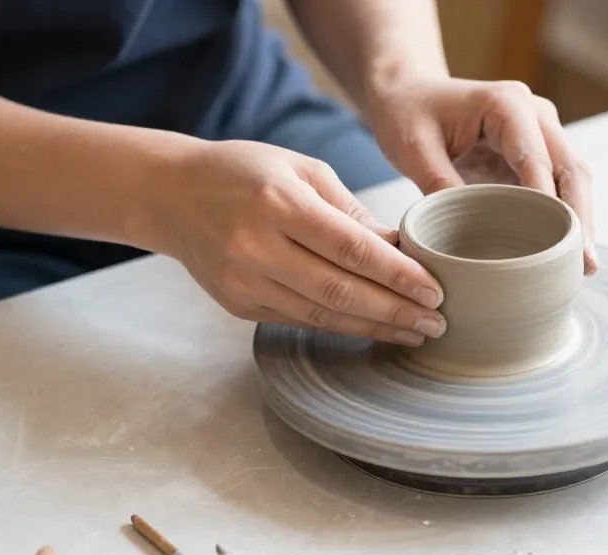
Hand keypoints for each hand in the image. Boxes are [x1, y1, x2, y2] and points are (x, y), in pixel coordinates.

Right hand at [144, 140, 445, 344]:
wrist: (170, 194)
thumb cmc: (244, 172)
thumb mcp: (300, 168)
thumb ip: (349, 210)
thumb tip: (400, 248)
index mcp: (278, 202)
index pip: (351, 248)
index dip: (397, 274)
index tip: (435, 289)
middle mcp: (256, 247)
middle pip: (340, 291)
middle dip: (396, 311)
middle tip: (437, 322)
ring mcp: (244, 282)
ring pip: (323, 315)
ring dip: (375, 328)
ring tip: (416, 332)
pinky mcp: (239, 306)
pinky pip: (302, 321)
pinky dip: (343, 327)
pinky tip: (375, 329)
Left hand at [366, 78, 597, 274]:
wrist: (409, 95)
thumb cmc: (408, 115)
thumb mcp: (413, 149)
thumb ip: (439, 185)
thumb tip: (466, 234)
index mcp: (506, 104)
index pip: (537, 159)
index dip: (549, 203)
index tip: (555, 244)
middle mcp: (534, 113)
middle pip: (571, 168)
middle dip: (580, 217)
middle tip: (584, 263)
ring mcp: (540, 131)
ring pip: (574, 177)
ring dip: (580, 220)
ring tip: (584, 266)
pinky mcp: (537, 152)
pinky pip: (560, 185)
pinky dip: (566, 216)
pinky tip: (566, 252)